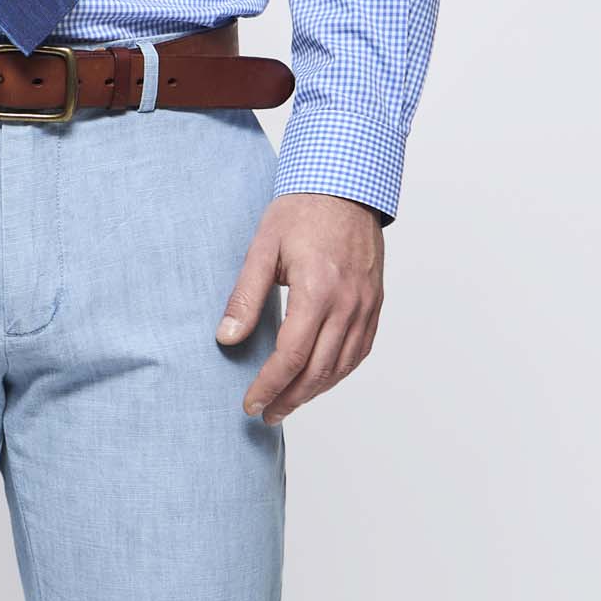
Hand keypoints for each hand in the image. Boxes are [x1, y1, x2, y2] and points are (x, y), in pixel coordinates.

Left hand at [215, 193, 385, 423]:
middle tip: (265, 414)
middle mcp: (348, 302)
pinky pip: (360, 350)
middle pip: (318, 370)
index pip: (291, 356)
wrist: (346, 186)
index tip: (250, 403)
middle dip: (289, 398)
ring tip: (288, 404)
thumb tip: (226, 338)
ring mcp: (366, 304)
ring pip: (342, 366)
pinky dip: (339, 372)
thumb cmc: (301, 211)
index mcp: (317, 289)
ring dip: (315, 392)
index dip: (269, 386)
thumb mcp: (262, 248)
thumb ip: (245, 297)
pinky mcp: (375, 302)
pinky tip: (320, 380)